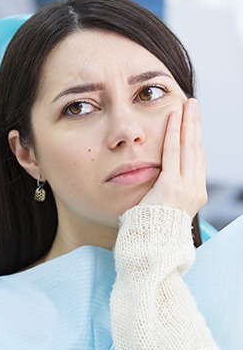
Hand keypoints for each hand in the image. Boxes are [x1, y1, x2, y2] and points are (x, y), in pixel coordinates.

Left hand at [140, 98, 207, 217]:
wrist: (151, 245)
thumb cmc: (151, 228)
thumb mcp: (163, 205)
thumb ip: (165, 188)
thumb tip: (159, 176)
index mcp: (194, 193)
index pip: (197, 159)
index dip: (195, 138)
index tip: (192, 122)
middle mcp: (195, 189)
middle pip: (197, 149)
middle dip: (195, 124)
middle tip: (193, 105)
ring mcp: (186, 187)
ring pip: (189, 147)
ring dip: (188, 123)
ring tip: (187, 105)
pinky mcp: (172, 186)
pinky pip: (173, 153)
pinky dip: (173, 133)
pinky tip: (173, 117)